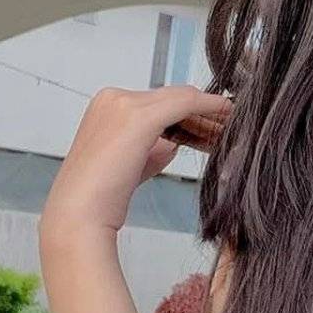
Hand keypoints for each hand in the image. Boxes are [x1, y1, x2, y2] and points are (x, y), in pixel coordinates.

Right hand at [39, 84, 232, 246]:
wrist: (80, 215)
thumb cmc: (102, 198)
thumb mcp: (131, 163)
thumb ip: (151, 147)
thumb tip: (174, 142)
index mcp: (106, 105)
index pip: (157, 102)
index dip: (189, 115)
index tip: (212, 129)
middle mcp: (113, 97)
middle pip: (171, 98)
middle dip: (202, 113)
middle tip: (229, 127)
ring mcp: (124, 103)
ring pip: (181, 98)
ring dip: (209, 113)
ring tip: (232, 127)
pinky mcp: (139, 116)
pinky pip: (186, 103)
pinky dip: (209, 106)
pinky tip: (228, 114)